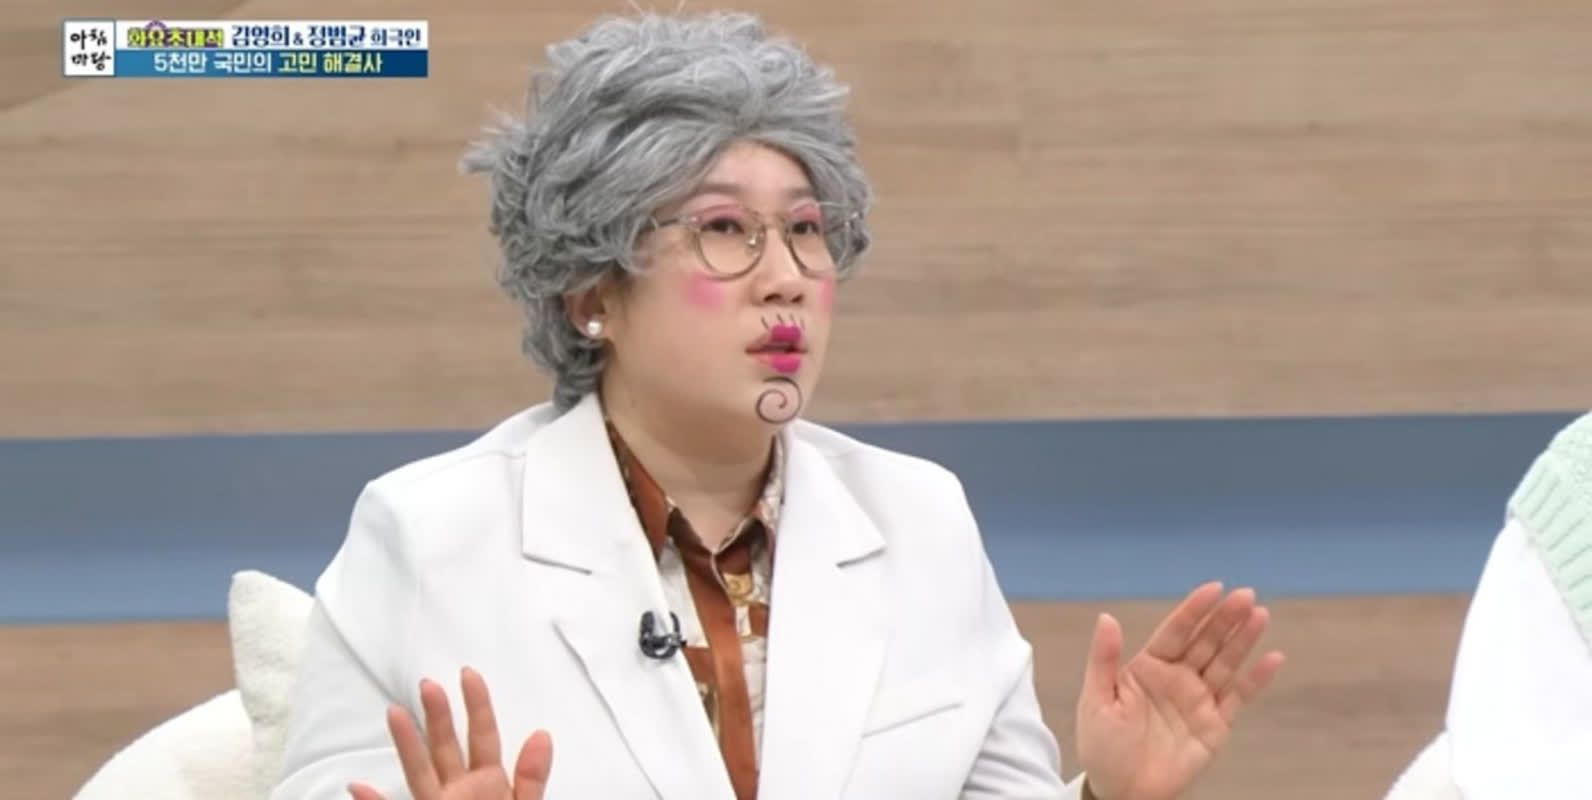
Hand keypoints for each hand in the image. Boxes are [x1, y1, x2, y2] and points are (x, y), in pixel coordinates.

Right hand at [348, 667, 552, 799]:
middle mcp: (459, 794)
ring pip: (419, 772)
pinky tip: (356, 786)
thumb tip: (543, 734)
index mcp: (489, 786)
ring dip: (406, 745)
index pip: (483, 738)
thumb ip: (531, 780)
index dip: (478, 706)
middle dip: (438, 716)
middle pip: (446, 747)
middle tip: (428, 684)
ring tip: (394, 712)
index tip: (468, 674)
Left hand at [1074, 582, 1283, 799]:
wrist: (1122, 792)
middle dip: (1224, 619)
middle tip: (1246, 595)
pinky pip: (1239, 697)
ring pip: (1225, 663)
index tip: (1214, 588)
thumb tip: (1106, 617)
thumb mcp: (1096, 701)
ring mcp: (1198, 699)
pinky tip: (1273, 658)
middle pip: (1205, 642)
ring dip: (1243, 640)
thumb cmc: (1102, 746)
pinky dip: (1257, 679)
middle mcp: (1176, 678)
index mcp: (1147, 667)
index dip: (1194, 610)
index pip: (1175, 631)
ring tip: (1260, 614)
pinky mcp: (1215, 724)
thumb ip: (1103, 660)